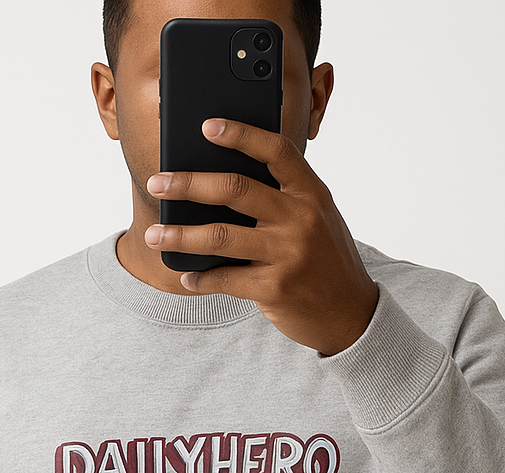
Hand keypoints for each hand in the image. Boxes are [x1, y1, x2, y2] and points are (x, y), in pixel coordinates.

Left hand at [143, 117, 378, 355]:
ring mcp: (288, 255)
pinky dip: (200, 278)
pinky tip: (186, 275)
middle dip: (189, 183)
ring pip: (220, 236)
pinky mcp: (275, 289)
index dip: (240, 134)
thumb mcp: (317, 219)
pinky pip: (226, 279)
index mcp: (312, 194)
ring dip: (180, 235)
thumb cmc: (326, 261)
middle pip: (236, 190)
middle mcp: (301, 220)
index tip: (206, 125)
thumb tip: (220, 187)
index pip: (275, 151)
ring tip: (153, 234)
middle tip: (157, 182)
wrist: (352, 314)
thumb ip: (283, 199)